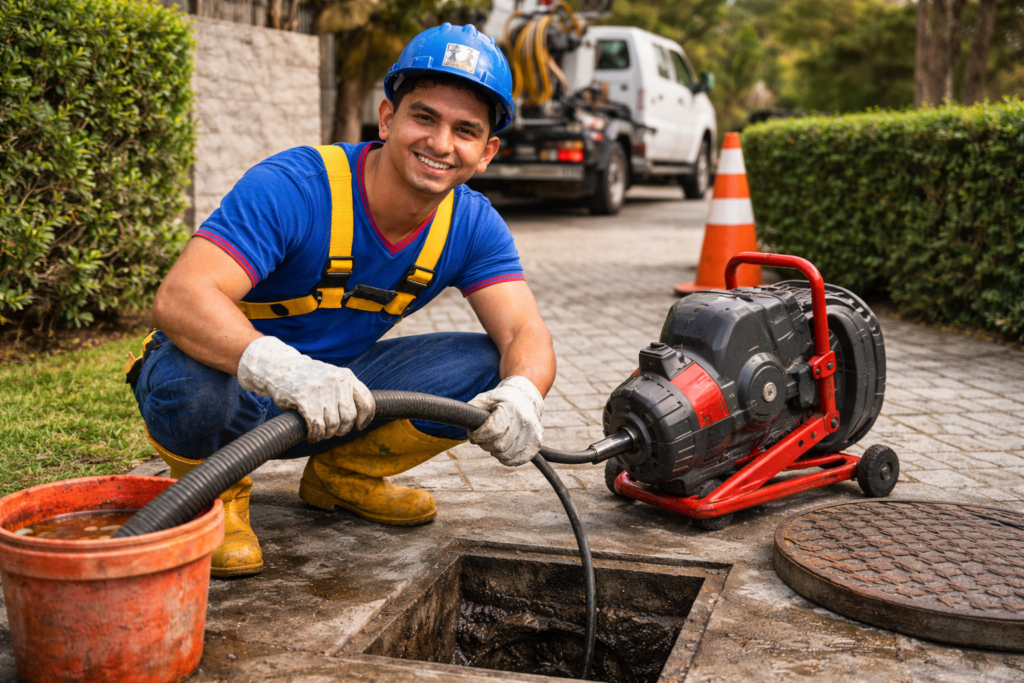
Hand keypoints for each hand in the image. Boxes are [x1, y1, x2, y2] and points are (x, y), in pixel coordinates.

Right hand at [237, 336, 374, 441]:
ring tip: (320, 432)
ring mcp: (320, 390)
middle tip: (332, 431)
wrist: (281, 368)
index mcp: (346, 376)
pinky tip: (312, 436)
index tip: (359, 426)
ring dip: (327, 434)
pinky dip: (316, 436)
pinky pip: (317, 426)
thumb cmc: (309, 378)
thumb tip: (359, 417)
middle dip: (342, 430)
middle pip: (348, 417)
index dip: (365, 418)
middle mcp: (336, 382)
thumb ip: (345, 391)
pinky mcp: (304, 399)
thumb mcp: (332, 377)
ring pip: (333, 424)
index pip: (366, 401)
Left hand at [468, 376, 543, 466]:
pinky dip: (507, 459)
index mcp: (511, 408)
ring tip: (493, 443)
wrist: (526, 398)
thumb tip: (462, 416)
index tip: (473, 435)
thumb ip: (474, 406)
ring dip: (495, 452)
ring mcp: (532, 433)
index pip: (492, 430)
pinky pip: (518, 460)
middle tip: (482, 439)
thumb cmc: (503, 399)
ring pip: (507, 455)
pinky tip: (502, 450)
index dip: (478, 436)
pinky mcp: (536, 444)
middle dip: (485, 444)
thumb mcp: (487, 397)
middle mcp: (524, 421)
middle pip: (499, 445)